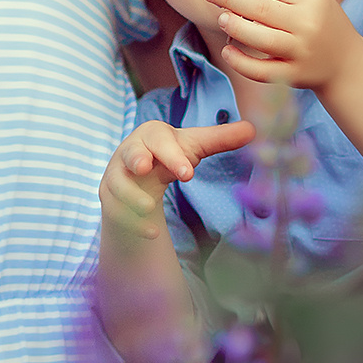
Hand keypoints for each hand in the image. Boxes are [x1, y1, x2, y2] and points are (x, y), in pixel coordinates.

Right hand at [100, 116, 253, 242]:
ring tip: (149, 208)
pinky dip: (131, 221)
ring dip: (131, 196)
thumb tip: (253, 129)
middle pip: (131, 153)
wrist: (138, 172)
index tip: (188, 173)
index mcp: (152, 135)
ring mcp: (116, 174)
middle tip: (145, 168)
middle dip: (137, 159)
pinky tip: (151, 233)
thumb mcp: (193, 146)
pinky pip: (114, 209)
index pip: (160, 140)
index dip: (172, 155)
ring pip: (117, 184)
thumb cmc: (168, 154)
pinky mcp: (109, 196)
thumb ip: (220, 139)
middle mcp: (129, 151)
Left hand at [209, 0, 356, 91]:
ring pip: (259, 38)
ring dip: (234, 27)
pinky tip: (228, 51)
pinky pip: (261, 70)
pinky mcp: (293, 76)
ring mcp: (300, 51)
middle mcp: (307, 23)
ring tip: (220, 18)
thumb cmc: (320, 23)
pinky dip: (240, 62)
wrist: (345, 63)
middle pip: (260, 8)